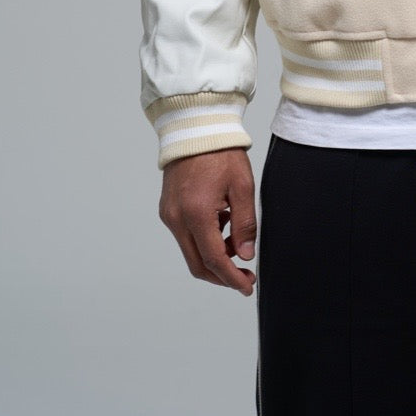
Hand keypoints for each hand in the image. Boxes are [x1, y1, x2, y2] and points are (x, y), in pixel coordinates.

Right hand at [159, 147, 256, 295]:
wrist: (195, 129)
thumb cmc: (221, 153)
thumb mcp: (243, 186)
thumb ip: (245, 224)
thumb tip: (245, 255)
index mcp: (196, 214)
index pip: (214, 260)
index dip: (232, 278)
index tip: (247, 286)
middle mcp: (177, 219)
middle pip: (198, 264)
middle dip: (222, 275)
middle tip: (245, 275)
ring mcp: (169, 215)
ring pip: (191, 251)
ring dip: (214, 255)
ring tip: (237, 239)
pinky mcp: (167, 210)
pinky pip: (185, 236)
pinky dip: (204, 239)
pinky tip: (223, 223)